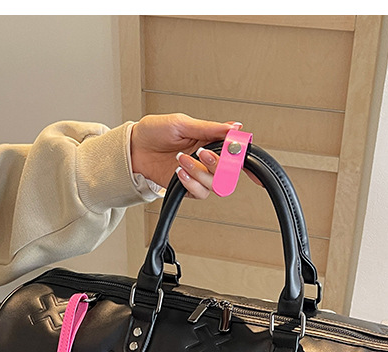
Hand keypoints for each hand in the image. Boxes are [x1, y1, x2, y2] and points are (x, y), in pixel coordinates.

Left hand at [130, 113, 257, 198]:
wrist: (135, 148)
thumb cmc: (155, 132)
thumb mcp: (183, 123)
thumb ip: (210, 128)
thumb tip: (235, 128)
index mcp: (211, 141)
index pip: (235, 153)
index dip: (247, 162)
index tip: (252, 167)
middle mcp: (208, 160)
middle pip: (229, 173)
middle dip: (218, 165)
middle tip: (202, 153)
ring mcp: (198, 175)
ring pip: (215, 185)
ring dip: (199, 173)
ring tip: (182, 159)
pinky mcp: (187, 187)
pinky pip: (199, 193)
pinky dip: (190, 183)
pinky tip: (179, 172)